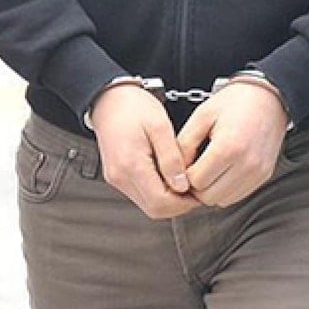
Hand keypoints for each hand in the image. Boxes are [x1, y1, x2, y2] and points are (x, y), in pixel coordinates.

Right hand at [89, 85, 201, 219]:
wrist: (109, 99)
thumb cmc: (133, 107)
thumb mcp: (160, 127)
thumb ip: (172, 158)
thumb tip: (182, 186)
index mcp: (131, 165)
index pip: (161, 203)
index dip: (184, 203)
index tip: (199, 192)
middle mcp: (121, 177)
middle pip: (155, 209)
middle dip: (179, 204)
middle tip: (195, 189)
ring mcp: (117, 179)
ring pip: (148, 205)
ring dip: (169, 199)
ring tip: (183, 180)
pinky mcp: (117, 177)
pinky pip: (141, 195)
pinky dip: (158, 192)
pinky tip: (168, 177)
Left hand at [177, 82, 289, 207]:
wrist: (268, 97)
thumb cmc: (236, 102)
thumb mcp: (202, 115)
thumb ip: (185, 144)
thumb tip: (176, 169)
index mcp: (228, 147)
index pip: (196, 181)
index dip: (184, 175)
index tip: (185, 164)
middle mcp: (246, 164)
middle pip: (208, 196)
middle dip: (196, 185)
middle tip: (194, 169)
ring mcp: (257, 172)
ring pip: (222, 200)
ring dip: (211, 190)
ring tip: (209, 169)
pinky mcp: (263, 176)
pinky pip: (237, 196)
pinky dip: (226, 189)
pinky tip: (223, 172)